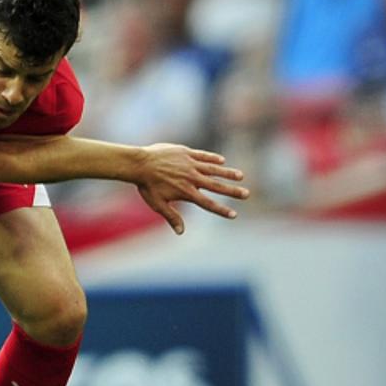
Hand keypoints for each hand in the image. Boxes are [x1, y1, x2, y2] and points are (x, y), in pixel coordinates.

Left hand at [134, 144, 249, 234]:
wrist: (139, 163)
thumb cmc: (146, 185)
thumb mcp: (158, 204)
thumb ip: (171, 216)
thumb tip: (181, 232)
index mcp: (186, 192)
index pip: (208, 203)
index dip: (222, 210)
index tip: (234, 214)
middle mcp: (192, 178)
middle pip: (216, 186)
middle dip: (232, 191)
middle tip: (246, 194)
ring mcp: (190, 164)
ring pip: (213, 169)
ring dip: (227, 173)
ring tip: (240, 176)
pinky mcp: (186, 153)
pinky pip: (203, 156)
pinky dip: (213, 158)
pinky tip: (222, 161)